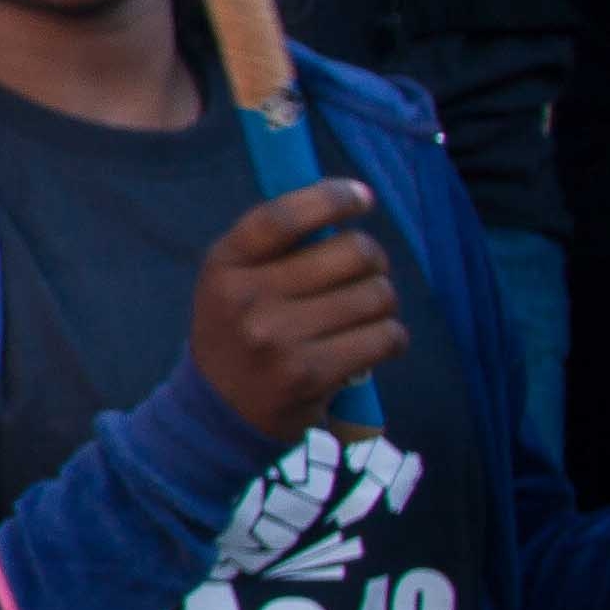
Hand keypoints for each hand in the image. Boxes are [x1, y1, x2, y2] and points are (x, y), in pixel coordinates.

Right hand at [187, 179, 404, 443]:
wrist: (218, 411)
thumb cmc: (239, 332)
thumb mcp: (233, 282)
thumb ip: (276, 246)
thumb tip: (347, 203)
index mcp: (225, 265)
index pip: (284, 216)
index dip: (333, 197)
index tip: (363, 198)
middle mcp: (247, 298)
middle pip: (352, 252)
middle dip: (373, 259)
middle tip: (367, 272)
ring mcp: (278, 339)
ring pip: (377, 295)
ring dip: (383, 303)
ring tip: (364, 314)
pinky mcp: (311, 375)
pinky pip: (386, 337)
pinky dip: (391, 338)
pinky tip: (371, 344)